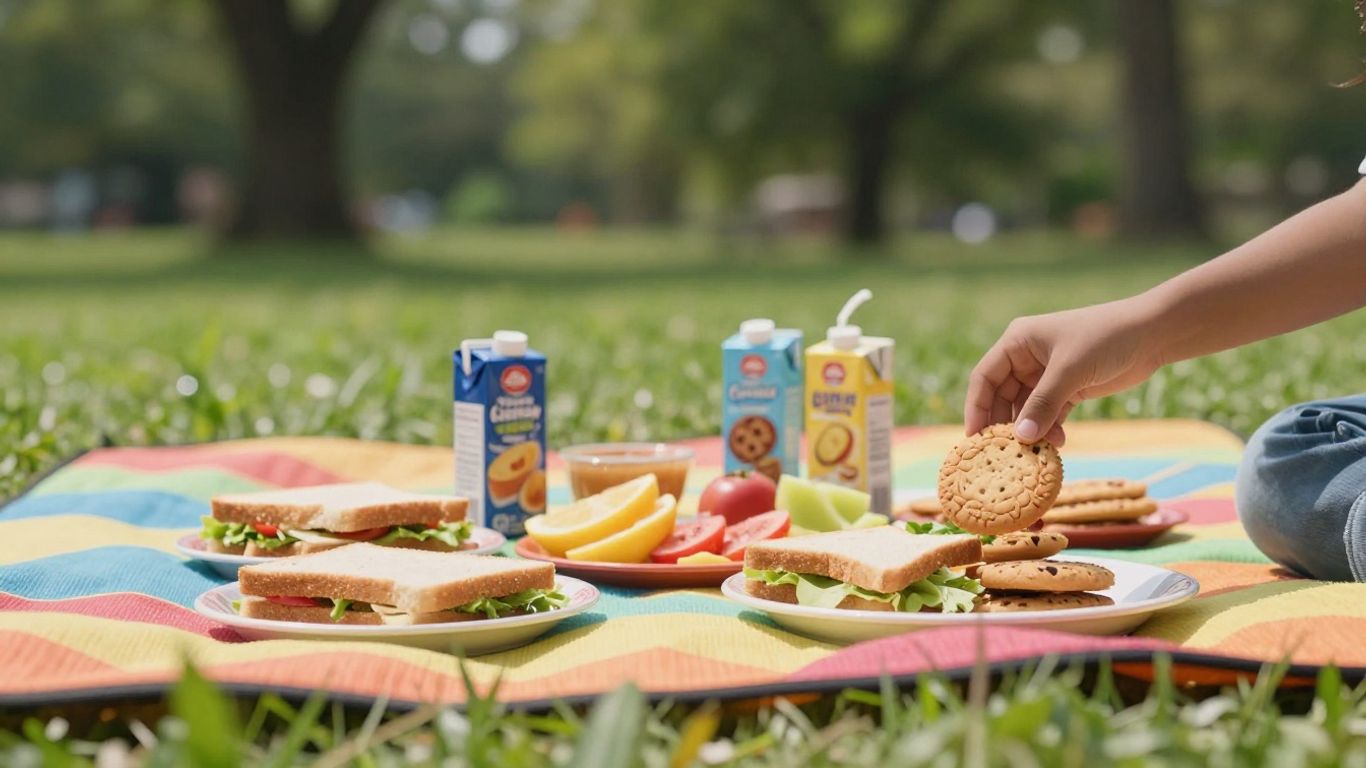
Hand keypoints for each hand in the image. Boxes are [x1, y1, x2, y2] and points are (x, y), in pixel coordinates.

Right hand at [965, 296, 1164, 444]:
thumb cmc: (1106, 338)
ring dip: (1031, 430)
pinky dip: (1050, 428)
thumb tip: (1021, 438)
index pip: (984, 377)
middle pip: (1002, 397)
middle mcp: (1026, 357)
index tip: (975, 438)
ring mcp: (1047, 374)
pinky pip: (1049, 414)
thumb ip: (1043, 404)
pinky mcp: (1068, 388)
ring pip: (1026, 409)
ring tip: (1037, 451)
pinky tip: (1058, 442)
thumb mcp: (1070, 370)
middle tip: (1004, 453)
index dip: (976, 408)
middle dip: (1005, 425)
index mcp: (1017, 342)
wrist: (1153, 334)